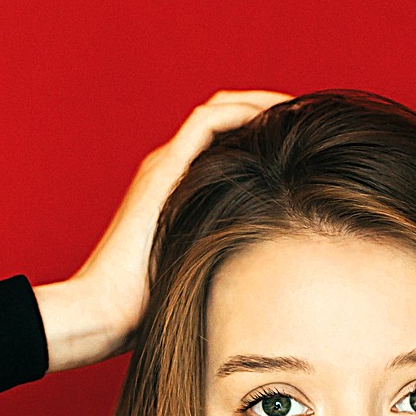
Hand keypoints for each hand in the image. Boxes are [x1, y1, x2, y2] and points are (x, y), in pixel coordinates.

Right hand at [40, 89, 293, 372]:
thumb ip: (231, 255)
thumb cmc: (149, 308)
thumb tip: (280, 263)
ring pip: (218, 110)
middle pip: (224, 118)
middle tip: (313, 119)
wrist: (102, 312)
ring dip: (262, 103)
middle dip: (269, 111)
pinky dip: (244, 111)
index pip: (225, 141)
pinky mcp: (162, 171)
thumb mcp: (204, 271)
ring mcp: (163, 166)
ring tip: (303, 109)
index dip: (265, 131)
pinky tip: (278, 117)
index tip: (308, 141)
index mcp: (178, 188)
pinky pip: (206, 123)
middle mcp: (169, 168)